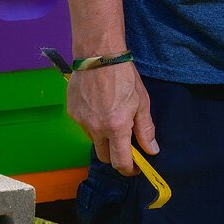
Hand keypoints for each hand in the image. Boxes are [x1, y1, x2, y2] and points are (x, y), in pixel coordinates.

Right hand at [66, 61, 158, 175]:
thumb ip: (145, 129)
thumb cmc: (124, 76)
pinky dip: (93, 123)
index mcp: (116, 128)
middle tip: (125, 145)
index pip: (120, 162)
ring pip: (93, 140)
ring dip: (103, 138)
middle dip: (116, 156)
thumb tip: (151, 150)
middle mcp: (96, 128)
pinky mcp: (72, 112)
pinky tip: (99, 107)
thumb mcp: (142, 102)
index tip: (135, 167)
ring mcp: (81, 121)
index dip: (129, 169)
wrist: (99, 54)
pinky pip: (84, 126)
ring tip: (111, 118)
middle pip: (104, 157)